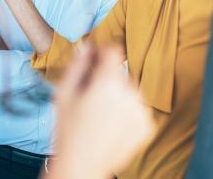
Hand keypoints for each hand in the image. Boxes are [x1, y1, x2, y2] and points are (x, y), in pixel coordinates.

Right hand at [47, 45, 152, 178]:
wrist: (82, 165)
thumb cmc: (68, 130)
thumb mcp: (64, 93)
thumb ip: (77, 65)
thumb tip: (88, 46)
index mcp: (109, 82)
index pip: (113, 50)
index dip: (102, 52)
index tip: (94, 59)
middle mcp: (130, 93)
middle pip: (121, 72)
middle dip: (108, 78)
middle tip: (91, 97)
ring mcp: (142, 111)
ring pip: (131, 90)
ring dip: (119, 95)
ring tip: (101, 114)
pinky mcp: (148, 126)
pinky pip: (138, 108)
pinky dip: (127, 112)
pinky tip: (111, 125)